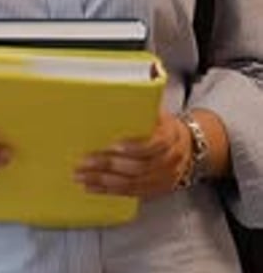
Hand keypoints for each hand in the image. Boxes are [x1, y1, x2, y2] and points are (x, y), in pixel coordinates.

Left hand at [73, 109, 190, 198]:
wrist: (191, 147)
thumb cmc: (167, 126)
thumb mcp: (161, 112)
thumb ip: (146, 102)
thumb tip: (132, 78)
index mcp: (171, 137)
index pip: (154, 145)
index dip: (134, 147)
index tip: (113, 145)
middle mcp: (169, 161)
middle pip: (137, 166)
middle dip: (108, 165)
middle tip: (85, 161)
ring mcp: (163, 179)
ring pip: (131, 183)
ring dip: (103, 181)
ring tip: (82, 176)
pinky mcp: (155, 190)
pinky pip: (130, 193)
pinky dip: (108, 191)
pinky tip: (91, 187)